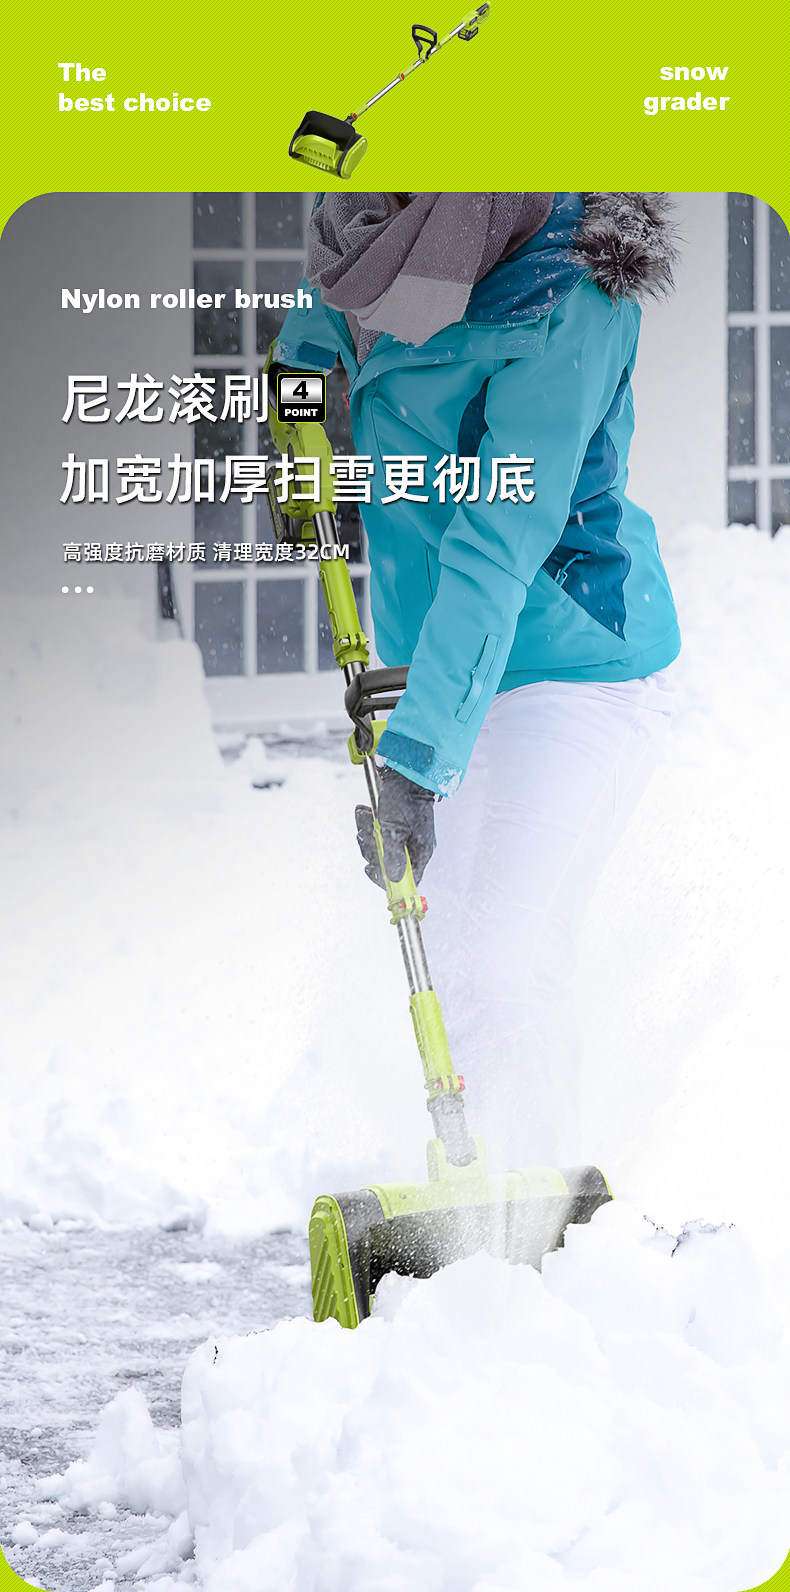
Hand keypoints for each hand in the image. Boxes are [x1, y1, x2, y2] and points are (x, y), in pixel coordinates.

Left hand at [355, 767, 435, 888]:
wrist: (403, 774)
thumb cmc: (403, 800)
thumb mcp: (394, 830)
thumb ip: (393, 856)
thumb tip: (394, 880)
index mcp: (420, 852)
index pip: (407, 880)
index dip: (387, 879)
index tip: (370, 869)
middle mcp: (413, 847)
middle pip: (388, 864)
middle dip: (372, 848)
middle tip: (367, 835)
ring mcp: (402, 837)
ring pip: (378, 848)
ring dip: (367, 833)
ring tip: (366, 817)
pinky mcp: (393, 827)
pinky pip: (376, 834)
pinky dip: (368, 824)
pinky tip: (365, 812)